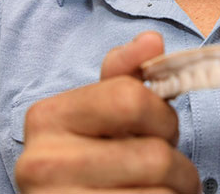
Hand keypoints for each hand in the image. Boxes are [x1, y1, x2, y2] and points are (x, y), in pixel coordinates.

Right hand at [15, 32, 200, 192]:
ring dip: (177, 190)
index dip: (162, 116)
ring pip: (161, 191)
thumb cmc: (92, 163)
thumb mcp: (101, 114)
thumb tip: (152, 40)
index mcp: (47, 117)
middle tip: (164, 168)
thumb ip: (124, 76)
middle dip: (175, 161)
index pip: (130, 99)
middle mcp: (42, 163)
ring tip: (160, 189)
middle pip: (154, 154)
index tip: (159, 129)